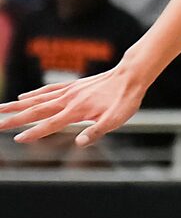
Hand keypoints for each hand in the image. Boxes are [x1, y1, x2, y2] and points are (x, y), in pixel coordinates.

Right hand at [0, 57, 150, 148]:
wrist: (131, 75)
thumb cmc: (125, 100)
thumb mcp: (116, 120)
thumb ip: (97, 131)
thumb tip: (79, 142)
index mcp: (76, 111)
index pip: (49, 125)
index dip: (33, 133)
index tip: (16, 140)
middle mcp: (68, 100)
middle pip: (35, 111)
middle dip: (14, 119)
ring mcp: (68, 91)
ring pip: (37, 99)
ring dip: (17, 105)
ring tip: (0, 108)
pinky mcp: (72, 86)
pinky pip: (48, 90)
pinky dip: (34, 94)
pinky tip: (23, 97)